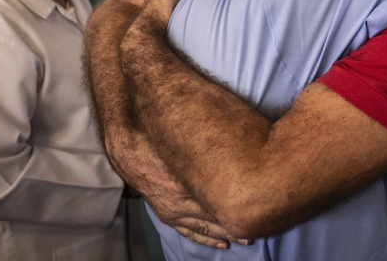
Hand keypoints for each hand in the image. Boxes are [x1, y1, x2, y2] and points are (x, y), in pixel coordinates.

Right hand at [110, 128, 251, 248]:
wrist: (130, 148)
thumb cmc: (160, 144)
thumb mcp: (187, 149)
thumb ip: (212, 157)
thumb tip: (240, 159)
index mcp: (186, 188)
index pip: (216, 206)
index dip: (237, 212)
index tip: (257, 215)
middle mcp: (179, 205)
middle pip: (212, 221)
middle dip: (234, 227)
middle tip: (255, 232)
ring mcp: (172, 212)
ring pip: (202, 229)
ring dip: (222, 235)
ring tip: (243, 240)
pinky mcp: (165, 213)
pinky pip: (188, 230)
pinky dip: (204, 237)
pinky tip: (218, 241)